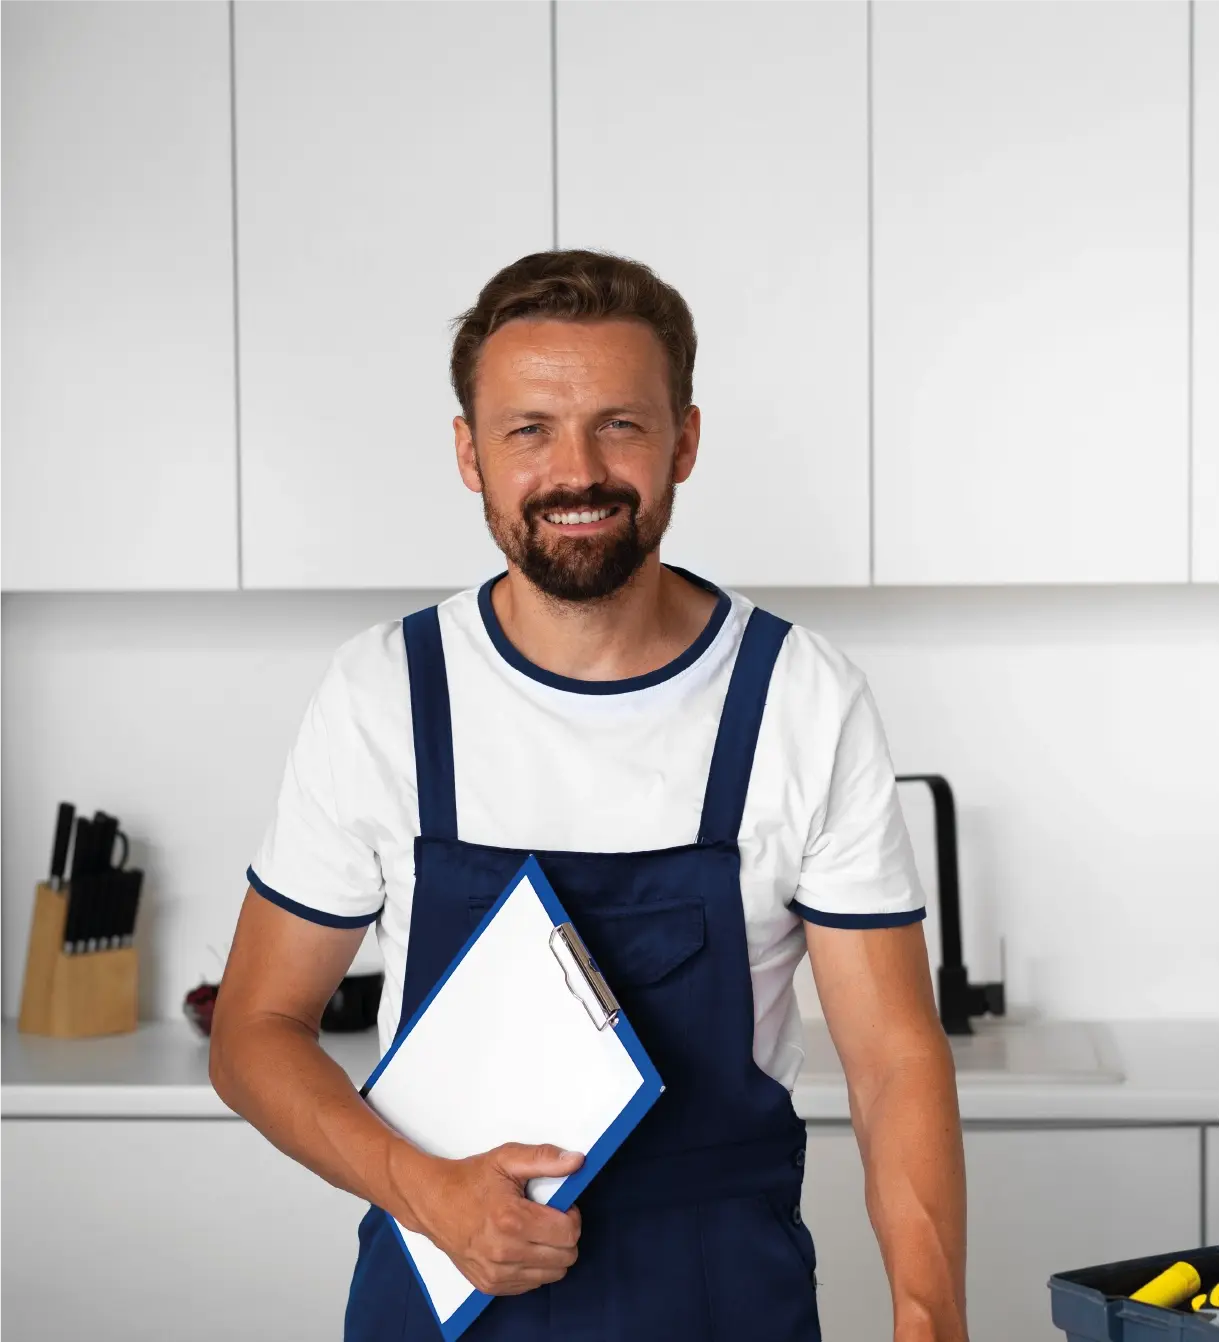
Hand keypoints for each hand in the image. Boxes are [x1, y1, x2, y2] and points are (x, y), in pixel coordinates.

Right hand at [410, 1142, 584, 1295]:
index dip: (571, 1216)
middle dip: (564, 1235)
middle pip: (565, 1257)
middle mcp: (505, 1252)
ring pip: (552, 1274)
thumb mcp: (507, 1159)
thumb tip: (577, 1162)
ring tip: (534, 1232)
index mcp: (512, 1219)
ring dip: (551, 1253)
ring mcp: (497, 1273)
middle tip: (547, 1218)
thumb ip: (545, 1159)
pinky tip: (521, 1246)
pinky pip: (532, 1284)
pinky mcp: (490, 1285)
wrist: (433, 1203)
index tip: (559, 1207)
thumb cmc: (470, 1179)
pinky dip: (534, 1267)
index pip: (568, 1233)